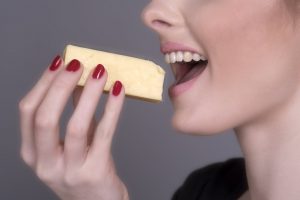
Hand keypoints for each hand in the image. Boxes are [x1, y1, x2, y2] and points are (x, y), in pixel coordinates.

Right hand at [19, 55, 128, 199]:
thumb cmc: (82, 170)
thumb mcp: (70, 143)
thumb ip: (72, 113)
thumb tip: (78, 81)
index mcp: (33, 153)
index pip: (29, 111)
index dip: (43, 84)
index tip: (58, 62)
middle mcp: (45, 164)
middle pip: (46, 117)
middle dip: (60, 85)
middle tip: (78, 63)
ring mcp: (69, 171)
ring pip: (75, 126)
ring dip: (88, 94)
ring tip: (100, 72)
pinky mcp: (95, 172)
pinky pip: (104, 134)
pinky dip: (111, 109)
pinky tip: (118, 91)